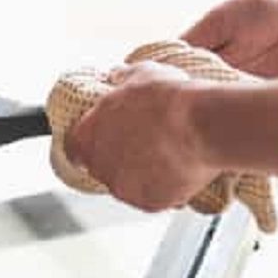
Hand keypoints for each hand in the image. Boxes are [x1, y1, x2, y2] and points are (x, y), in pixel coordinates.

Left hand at [65, 62, 220, 212]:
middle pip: (102, 167)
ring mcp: (124, 189)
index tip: (103, 137)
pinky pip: (155, 197)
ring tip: (168, 153)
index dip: (90, 142)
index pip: (74, 147)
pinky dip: (165, 188)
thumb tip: (117, 76)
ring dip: (141, 173)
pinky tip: (181, 169)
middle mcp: (99, 167)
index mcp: (86, 136)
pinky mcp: (151, 203)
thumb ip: (122, 78)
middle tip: (145, 142)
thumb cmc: (169, 100)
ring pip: (129, 184)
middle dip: (119, 157)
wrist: (203, 125)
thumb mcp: (141, 74)